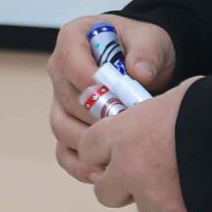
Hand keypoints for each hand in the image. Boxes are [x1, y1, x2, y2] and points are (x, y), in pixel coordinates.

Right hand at [46, 13, 176, 184]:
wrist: (147, 62)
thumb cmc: (144, 46)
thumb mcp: (151, 39)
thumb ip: (146, 52)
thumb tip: (139, 73)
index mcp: (73, 39)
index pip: (71, 62)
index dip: (90, 82)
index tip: (116, 95)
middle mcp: (60, 69)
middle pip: (66, 100)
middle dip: (95, 118)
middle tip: (123, 130)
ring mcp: (61, 100)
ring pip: (62, 127)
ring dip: (87, 143)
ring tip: (114, 154)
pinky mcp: (68, 125)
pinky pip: (64, 149)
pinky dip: (79, 163)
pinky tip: (101, 173)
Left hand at [80, 78, 205, 211]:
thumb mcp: (178, 96)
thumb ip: (156, 113)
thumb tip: (159, 116)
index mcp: (123, 133)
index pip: (88, 148)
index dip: (103, 151)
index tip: (115, 151)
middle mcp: (129, 168)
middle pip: (105, 191)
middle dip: (122, 185)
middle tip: (146, 175)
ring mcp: (151, 198)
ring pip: (142, 208)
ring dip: (157, 200)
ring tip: (184, 182)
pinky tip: (196, 199)